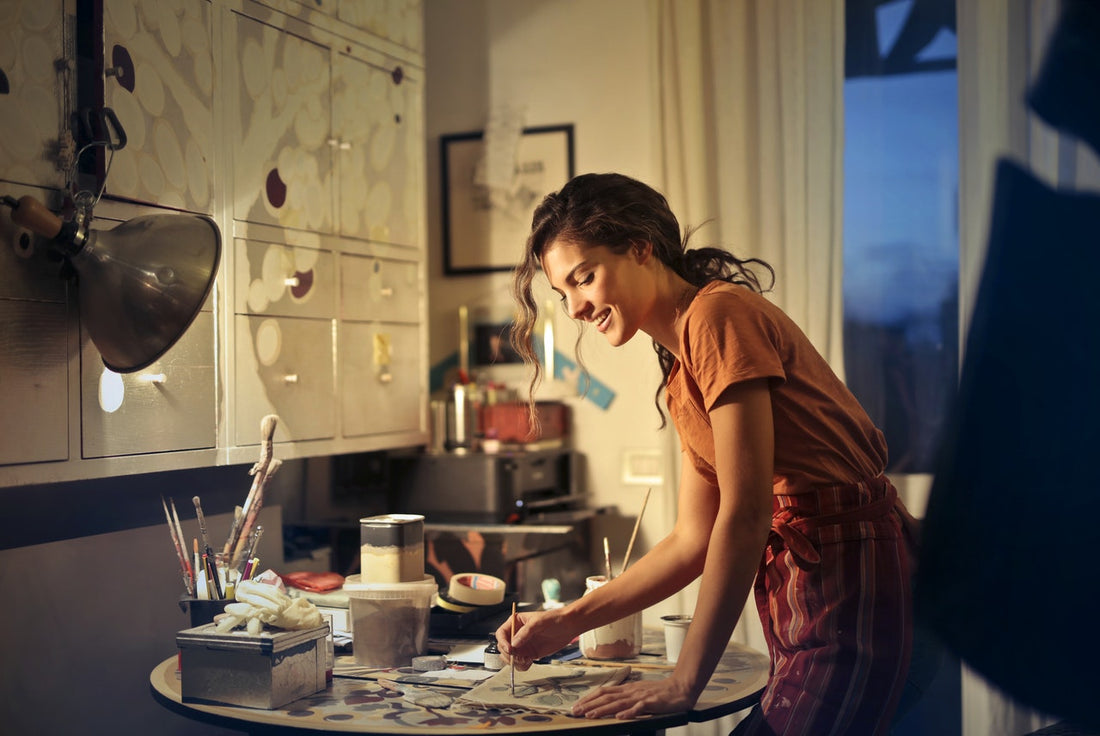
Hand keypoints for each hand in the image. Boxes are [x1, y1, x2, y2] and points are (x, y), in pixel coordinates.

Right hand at [494, 607, 574, 670]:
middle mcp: (517, 635)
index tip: (509, 649)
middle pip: (503, 648)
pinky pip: (520, 663)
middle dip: (509, 654)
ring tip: (526, 660)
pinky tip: (529, 662)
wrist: (567, 626)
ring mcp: (523, 645)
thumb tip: (514, 644)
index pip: (501, 633)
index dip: (503, 642)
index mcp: (515, 623)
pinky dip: (522, 666)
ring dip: (515, 662)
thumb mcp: (538, 622)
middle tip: (518, 657)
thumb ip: (525, 633)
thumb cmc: (553, 619)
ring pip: (510, 657)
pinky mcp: (530, 654)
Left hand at [571, 674, 696, 719]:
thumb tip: (612, 705)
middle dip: (590, 704)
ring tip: (590, 715)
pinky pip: (638, 708)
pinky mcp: (651, 703)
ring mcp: (641, 696)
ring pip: (618, 703)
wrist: (680, 688)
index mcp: (627, 689)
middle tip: (576, 711)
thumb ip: (626, 698)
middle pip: (607, 697)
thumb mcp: (639, 692)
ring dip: (602, 709)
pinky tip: (619, 717)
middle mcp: (631, 691)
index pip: (604, 692)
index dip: (590, 698)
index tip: (578, 705)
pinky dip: (628, 713)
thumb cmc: (660, 692)